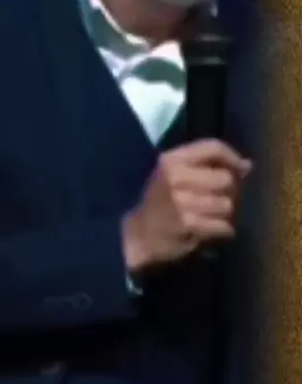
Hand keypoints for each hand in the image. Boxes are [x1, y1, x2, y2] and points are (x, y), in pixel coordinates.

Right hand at [121, 139, 252, 272]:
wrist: (136, 236)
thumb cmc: (158, 204)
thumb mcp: (172, 175)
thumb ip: (206, 166)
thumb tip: (247, 165)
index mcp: (171, 160)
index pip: (212, 147)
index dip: (232, 157)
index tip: (242, 168)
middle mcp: (176, 177)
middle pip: (225, 178)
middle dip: (228, 192)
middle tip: (217, 200)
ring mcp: (182, 201)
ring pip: (227, 204)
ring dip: (223, 214)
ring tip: (209, 217)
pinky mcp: (189, 224)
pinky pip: (222, 225)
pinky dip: (221, 230)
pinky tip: (208, 230)